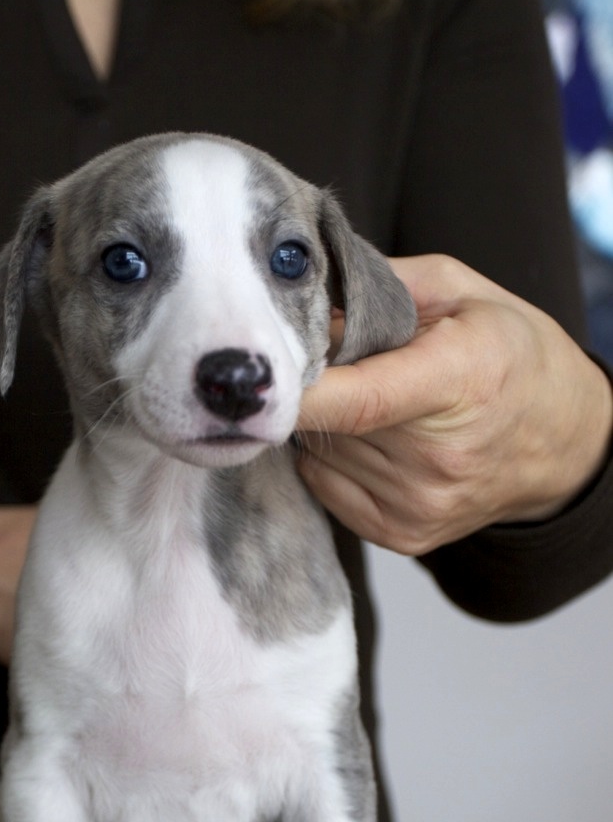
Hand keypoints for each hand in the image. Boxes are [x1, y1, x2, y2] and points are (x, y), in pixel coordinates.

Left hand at [296, 254, 612, 554]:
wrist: (562, 441)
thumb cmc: (509, 355)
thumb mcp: (463, 291)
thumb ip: (380, 287)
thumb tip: (304, 299)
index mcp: (462, 379)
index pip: (357, 398)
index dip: (298, 389)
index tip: (260, 373)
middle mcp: (441, 455)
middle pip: (329, 423)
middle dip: (319, 388)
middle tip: (350, 364)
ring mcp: (421, 504)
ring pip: (321, 455)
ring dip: (329, 426)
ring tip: (377, 404)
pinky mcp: (404, 535)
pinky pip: (326, 489)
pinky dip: (333, 461)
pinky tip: (374, 441)